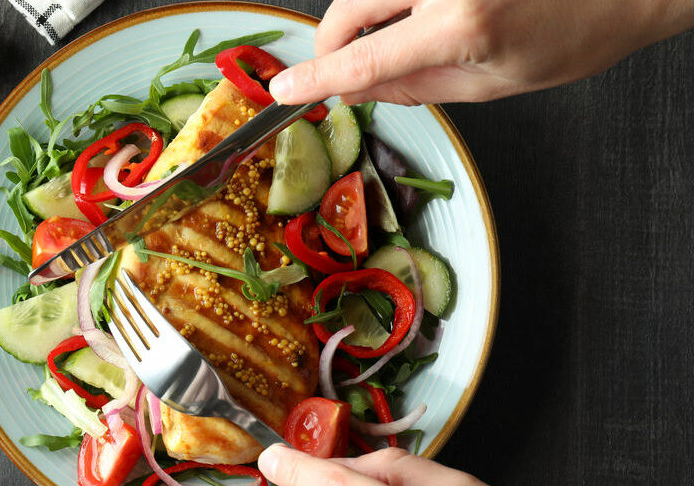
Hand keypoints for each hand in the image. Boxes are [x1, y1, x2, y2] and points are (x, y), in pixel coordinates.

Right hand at [268, 0, 693, 104]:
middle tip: (346, 68)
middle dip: (338, 43)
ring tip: (406, 35)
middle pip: (350, 9)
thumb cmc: (584, 28)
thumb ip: (420, 85)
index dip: (317, 81)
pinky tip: (425, 11)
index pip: (364, 59)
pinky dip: (397, 1)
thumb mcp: (499, 82)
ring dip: (369, 16)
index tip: (285, 92)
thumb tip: (360, 89)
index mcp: (465, 23)